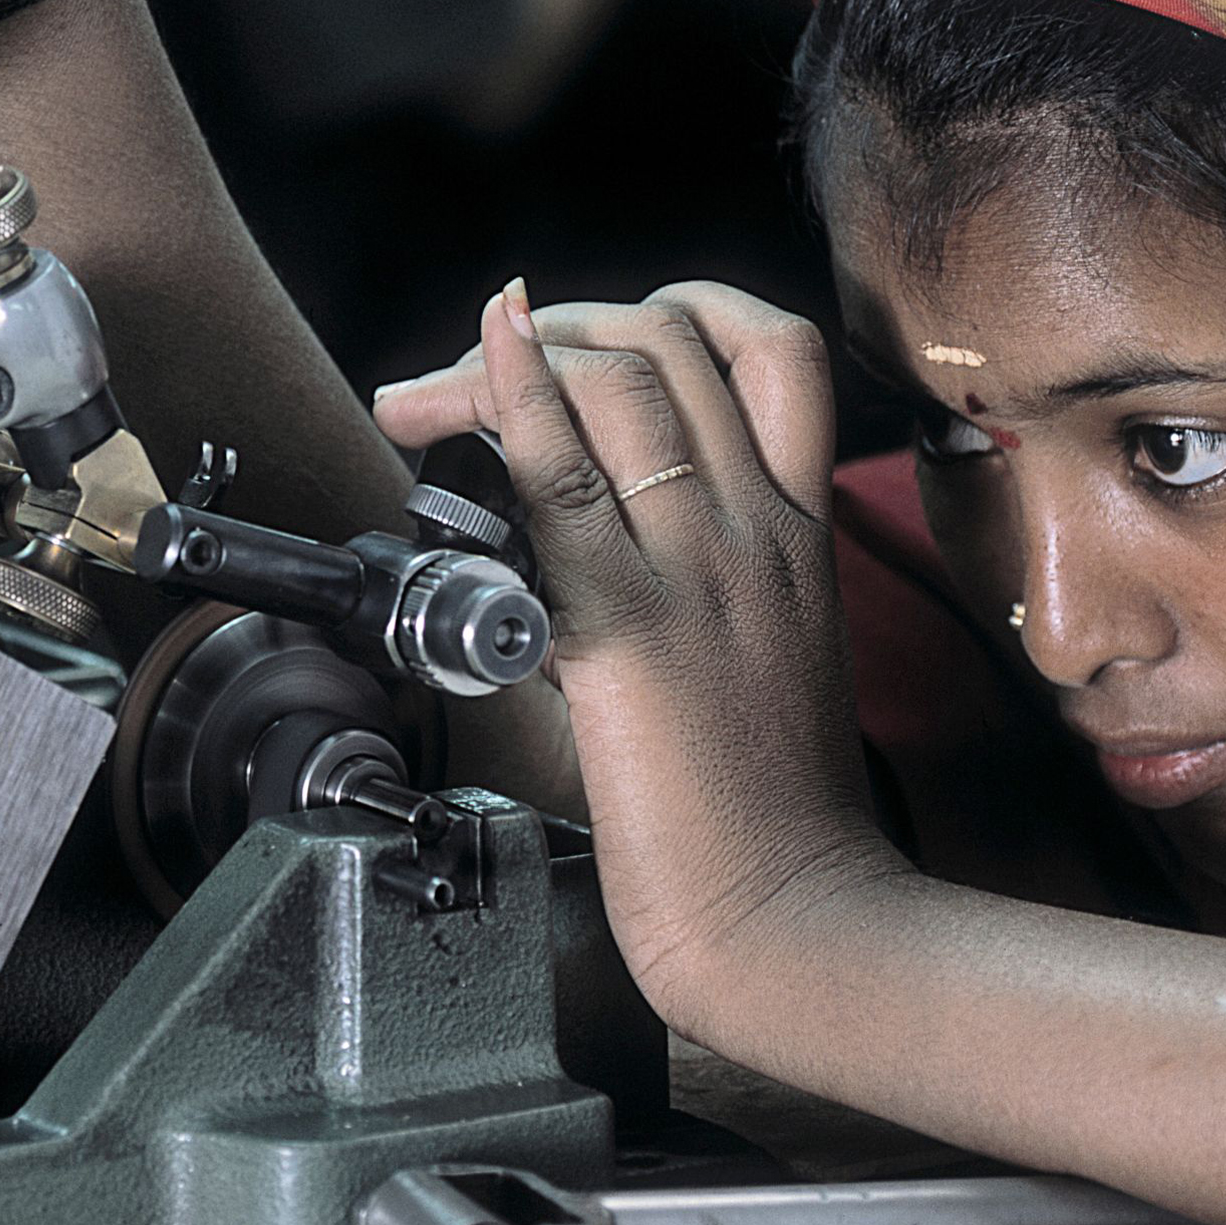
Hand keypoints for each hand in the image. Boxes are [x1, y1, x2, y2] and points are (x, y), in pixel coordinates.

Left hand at [405, 279, 888, 1019]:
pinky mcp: (632, 629)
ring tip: (426, 397)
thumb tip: (569, 545)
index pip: (773, 350)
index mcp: (799, 534)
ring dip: (503, 362)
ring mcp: (701, 570)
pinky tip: (474, 368)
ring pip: (620, 383)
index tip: (586, 336)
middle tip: (460, 375)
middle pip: (670, 343)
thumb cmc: (768, 815)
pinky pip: (566, 481)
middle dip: (554, 327)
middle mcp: (758, 529)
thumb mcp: (760, 658)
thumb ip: (694, 585)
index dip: (672, 307)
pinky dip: (510, 404)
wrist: (795, 916)